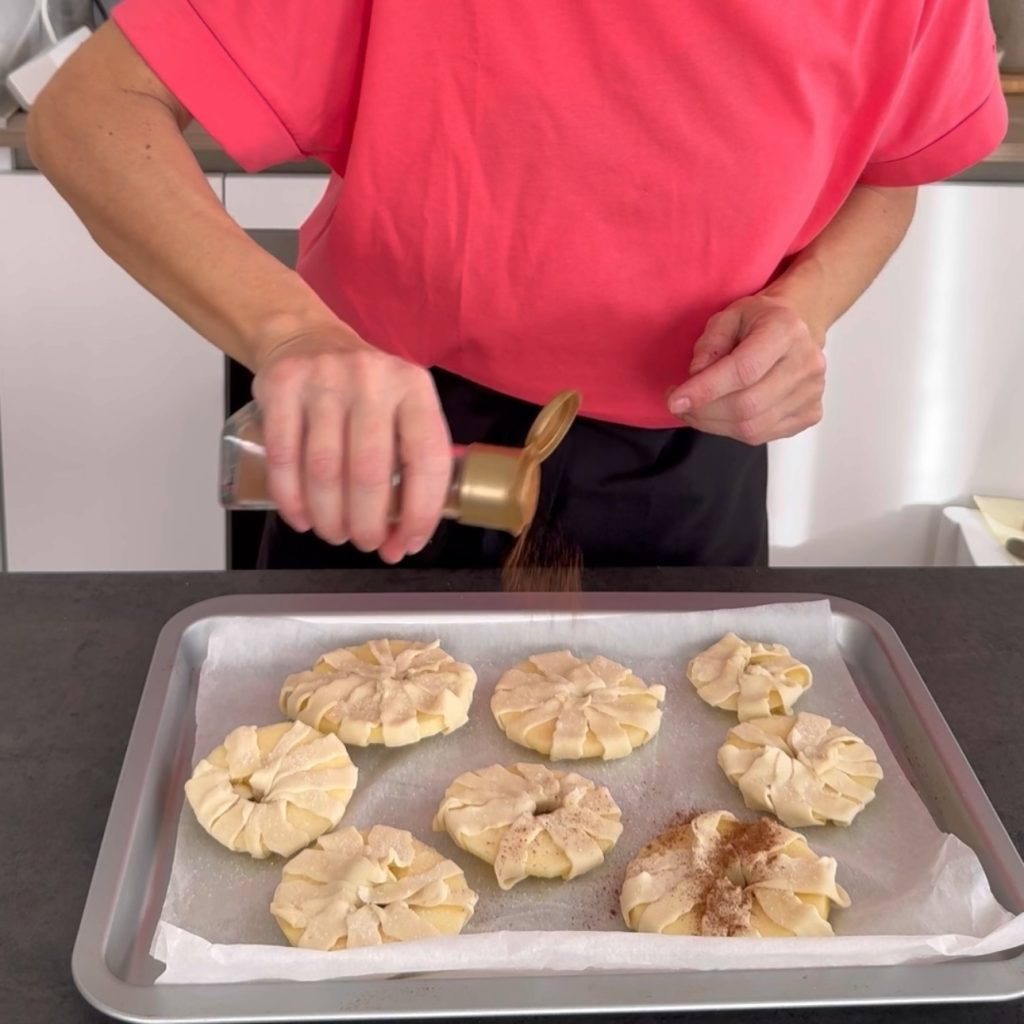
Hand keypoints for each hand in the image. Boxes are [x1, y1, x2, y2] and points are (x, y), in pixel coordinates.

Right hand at [252, 327, 451, 562]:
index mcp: (414, 388)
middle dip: (368, 523)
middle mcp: (372, 379)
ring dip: (329, 517)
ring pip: (325, 469)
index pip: (428, 459)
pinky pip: (283, 456)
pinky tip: (300, 517)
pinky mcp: (282, 385)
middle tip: (364, 543)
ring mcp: (324, 379)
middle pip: (371, 471)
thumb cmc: (363, 391)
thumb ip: (410, 463)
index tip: (408, 543)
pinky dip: (291, 497)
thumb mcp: (402, 408)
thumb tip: (404, 539)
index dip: (421, 511)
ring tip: (333, 533)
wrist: (306, 337)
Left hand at [666, 294, 826, 443]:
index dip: (705, 390)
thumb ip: (710, 343)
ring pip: (752, 428)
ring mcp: (812, 392)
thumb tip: (697, 376)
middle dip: (703, 412)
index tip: (674, 400)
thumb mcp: (727, 316)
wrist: (796, 328)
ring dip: (712, 424)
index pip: (744, 370)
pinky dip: (731, 430)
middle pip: (747, 405)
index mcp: (786, 330)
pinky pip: (762, 436)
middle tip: (679, 404)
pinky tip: (720, 414)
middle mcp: (806, 363)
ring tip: (695, 410)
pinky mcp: (810, 413)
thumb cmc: (758, 322)